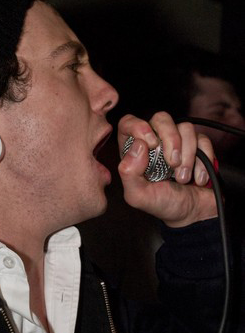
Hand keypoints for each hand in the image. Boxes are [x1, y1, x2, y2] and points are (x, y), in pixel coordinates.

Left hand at [117, 112, 217, 226]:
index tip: (151, 145)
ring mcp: (177, 142)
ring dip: (187, 155)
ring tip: (183, 178)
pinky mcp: (198, 146)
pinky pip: (203, 139)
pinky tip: (197, 178)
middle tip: (172, 164)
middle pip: (161, 118)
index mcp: (134, 150)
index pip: (129, 123)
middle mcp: (155, 141)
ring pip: (185, 127)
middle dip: (170, 140)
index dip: (139, 127)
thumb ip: (128, 173)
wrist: (192, 213)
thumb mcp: (138, 196)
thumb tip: (137, 146)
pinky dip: (202, 160)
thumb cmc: (162, 204)